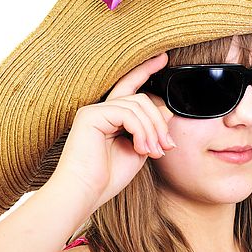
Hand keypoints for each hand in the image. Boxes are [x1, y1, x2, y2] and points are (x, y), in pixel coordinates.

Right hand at [45, 52, 176, 210]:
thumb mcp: (139, 150)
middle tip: (166, 147)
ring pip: (138, 105)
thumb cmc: (107, 178)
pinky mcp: (90, 115)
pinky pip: (127, 113)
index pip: (130, 87)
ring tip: (153, 152)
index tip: (163, 58)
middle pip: (141, 98)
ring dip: (153, 131)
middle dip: (159, 122)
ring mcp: (93, 110)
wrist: (84, 193)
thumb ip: (150, 130)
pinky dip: (142, 131)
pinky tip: (141, 149)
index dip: (145, 70)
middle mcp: (100, 110)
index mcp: (110, 117)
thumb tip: (166, 108)